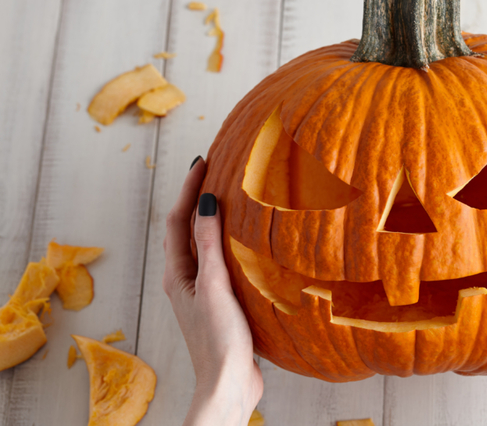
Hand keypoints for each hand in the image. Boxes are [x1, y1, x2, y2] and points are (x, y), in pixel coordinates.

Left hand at [163, 157, 262, 425]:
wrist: (228, 385)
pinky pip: (222, 262)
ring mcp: (204, 292)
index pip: (178, 220)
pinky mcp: (222, 303)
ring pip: (205, 246)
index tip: (203, 162)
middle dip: (198, 199)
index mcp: (178, 274)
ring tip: (232, 198)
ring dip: (213, 220)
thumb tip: (204, 201)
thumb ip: (208, 244)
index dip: (188, 189)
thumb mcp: (213, 286)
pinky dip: (230, 244)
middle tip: (215, 172)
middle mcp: (186, 280)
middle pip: (187, 230)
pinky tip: (248, 243)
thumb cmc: (219, 339)